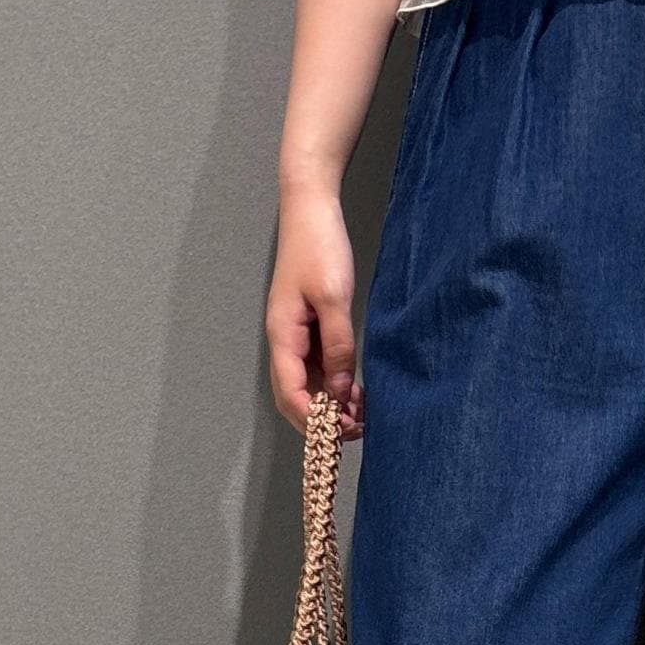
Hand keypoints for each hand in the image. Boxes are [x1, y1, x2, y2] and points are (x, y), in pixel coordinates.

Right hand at [265, 182, 364, 437]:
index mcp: (282, 335)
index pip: (290, 394)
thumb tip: (339, 390)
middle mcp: (284, 340)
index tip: (340, 434)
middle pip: (295, 397)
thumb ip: (337, 346)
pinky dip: (335, 384)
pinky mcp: (309, 327)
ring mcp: (296, 335)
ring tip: (362, 415)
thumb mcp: (334, 298)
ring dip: (331, 404)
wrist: (312, 209)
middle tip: (356, 430)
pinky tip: (356, 391)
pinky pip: (318, 368)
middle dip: (322, 420)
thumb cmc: (319, 247)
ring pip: (308, 385)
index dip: (313, 421)